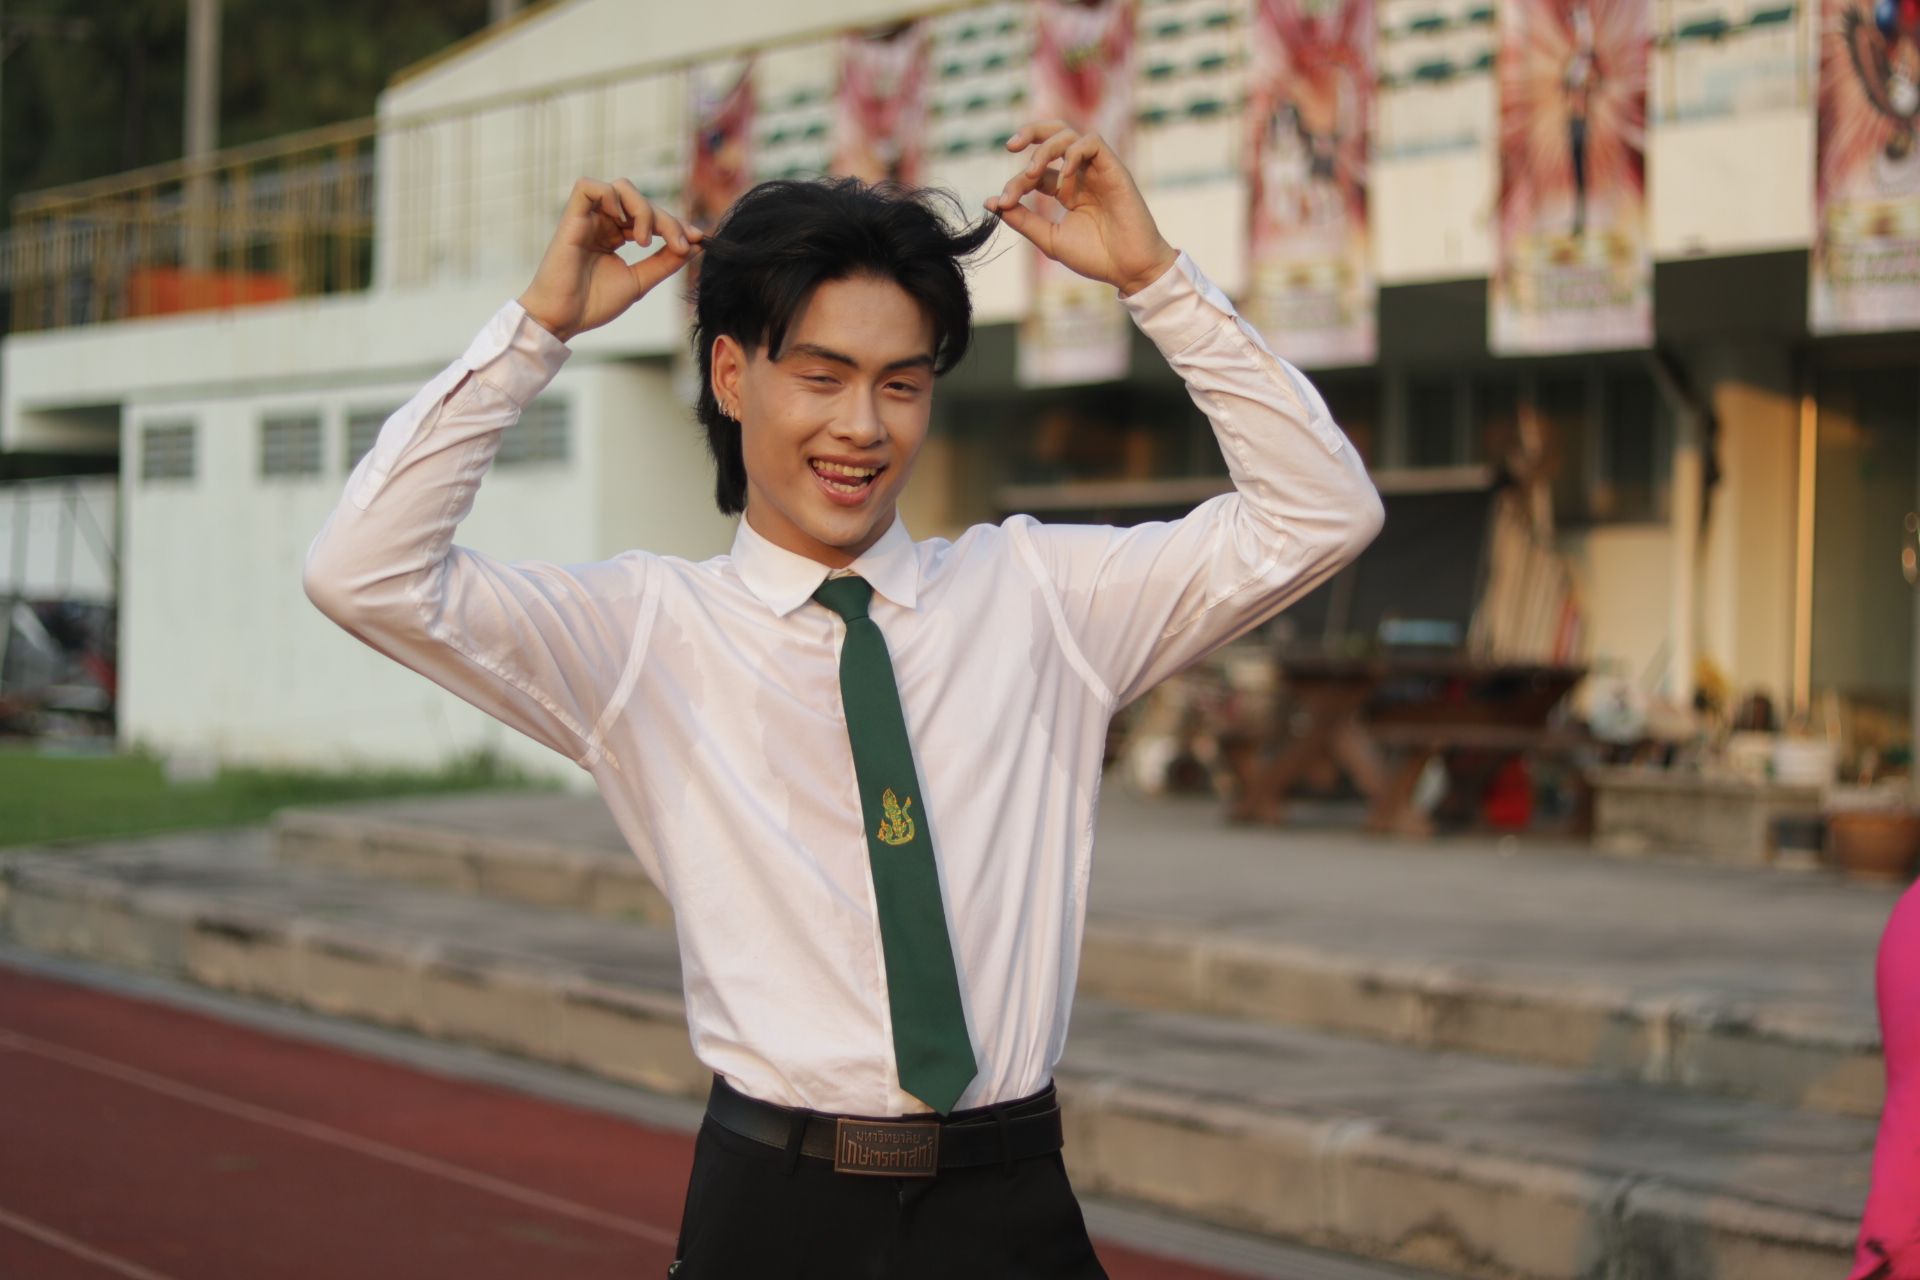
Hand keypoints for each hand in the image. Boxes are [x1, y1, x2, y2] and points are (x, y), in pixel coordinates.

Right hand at [517, 179, 702, 342]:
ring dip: (643, 209)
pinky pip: (588, 186)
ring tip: (645, 241)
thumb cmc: (594, 304)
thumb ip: (665, 262)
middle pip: (642, 201)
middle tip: (679, 245)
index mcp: (616, 235)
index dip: (675, 224)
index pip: (651, 216)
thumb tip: (696, 244)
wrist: (564, 319)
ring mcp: (587, 218)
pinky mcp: (571, 217)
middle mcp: (602, 222)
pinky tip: (622, 223)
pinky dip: (611, 196)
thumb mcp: (640, 281)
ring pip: (621, 188)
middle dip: (667, 220)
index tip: (697, 239)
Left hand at [984, 122, 1176, 296]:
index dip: (1015, 183)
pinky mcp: (1114, 168)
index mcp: (1067, 190)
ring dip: (1045, 148)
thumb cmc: (1096, 256)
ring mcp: (1098, 170)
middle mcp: (1081, 175)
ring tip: (1032, 172)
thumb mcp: (1050, 239)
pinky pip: (1091, 143)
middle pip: (1054, 134)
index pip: (1036, 173)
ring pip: (1069, 134)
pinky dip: (1072, 155)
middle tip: (1010, 146)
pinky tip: (1063, 180)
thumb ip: (1023, 220)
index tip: (1002, 202)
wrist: (1129, 268)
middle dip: (1030, 133)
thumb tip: (991, 203)